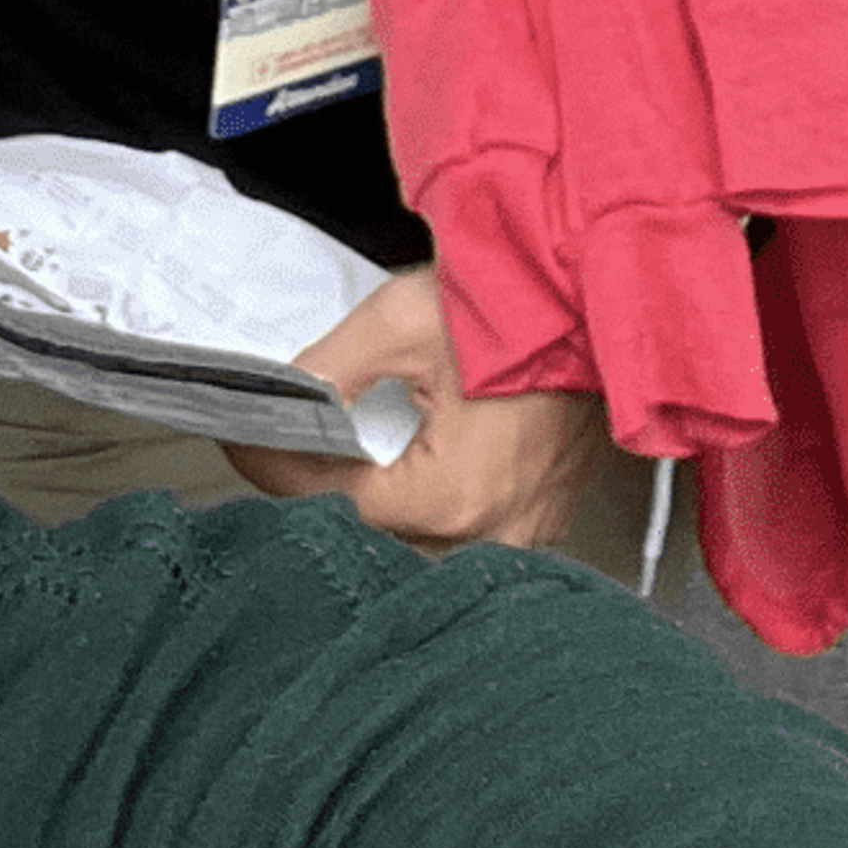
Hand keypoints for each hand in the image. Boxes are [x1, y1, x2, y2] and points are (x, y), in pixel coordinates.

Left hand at [224, 261, 612, 550]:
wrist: (605, 294)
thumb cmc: (526, 303)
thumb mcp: (402, 322)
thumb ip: (328, 372)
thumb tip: (279, 404)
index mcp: (449, 496)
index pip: (331, 503)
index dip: (276, 469)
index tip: (242, 443)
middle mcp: (489, 534)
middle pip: (374, 541)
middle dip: (322, 497)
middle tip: (283, 451)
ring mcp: (524, 535)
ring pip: (418, 553)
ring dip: (377, 516)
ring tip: (336, 467)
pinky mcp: (542, 521)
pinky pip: (467, 546)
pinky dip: (428, 520)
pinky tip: (407, 486)